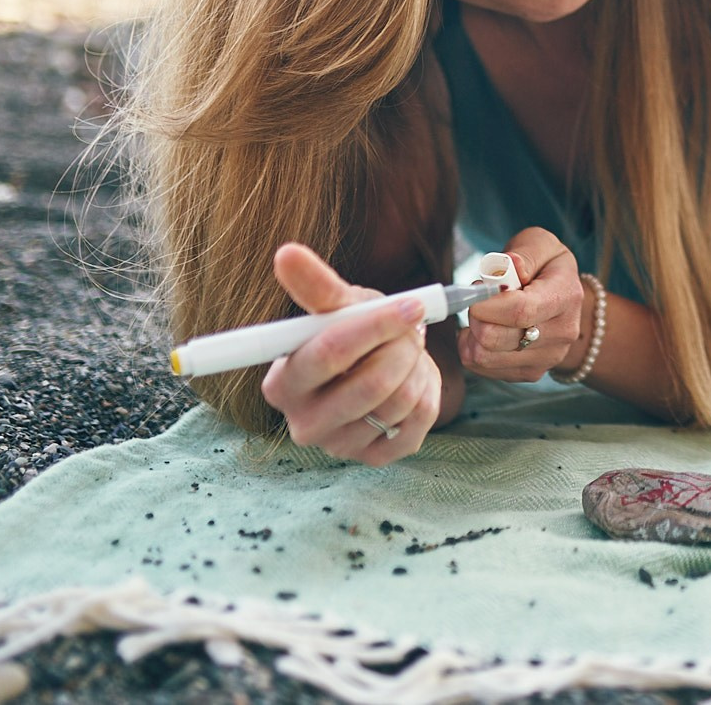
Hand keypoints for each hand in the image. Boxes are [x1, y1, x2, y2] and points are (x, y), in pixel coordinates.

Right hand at [261, 242, 440, 464]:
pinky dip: (427, 390)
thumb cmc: (353, 331)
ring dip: (416, 365)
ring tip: (407, 351)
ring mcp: (340, 446)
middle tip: (411, 327)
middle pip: (371, 384)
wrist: (380, 365)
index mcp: (282, 384)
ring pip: (399, 400)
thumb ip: (314, 285)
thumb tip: (285, 252)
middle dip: (403, 348)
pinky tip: (413, 379)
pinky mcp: (376, 458)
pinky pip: (418, 420)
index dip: (375, 326)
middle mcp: (304, 424)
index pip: (329, 354)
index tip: (411, 304)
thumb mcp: (337, 305)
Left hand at [457, 228, 585, 381]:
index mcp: (566, 296)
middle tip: (479, 299)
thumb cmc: (546, 268)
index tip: (474, 290)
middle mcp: (562, 333)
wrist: (565, 301)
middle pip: (496, 339)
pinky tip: (486, 330)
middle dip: (475, 316)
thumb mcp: (541, 244)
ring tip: (484, 315)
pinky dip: (474, 348)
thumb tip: (507, 270)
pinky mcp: (531, 373)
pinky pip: (482, 368)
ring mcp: (547, 358)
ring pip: (484, 357)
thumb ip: (524, 253)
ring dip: (472, 334)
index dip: (486, 304)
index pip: (520, 311)